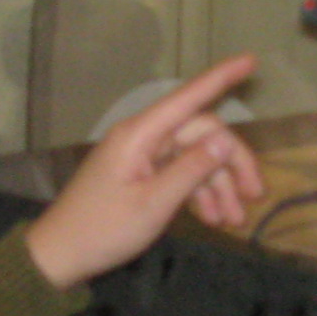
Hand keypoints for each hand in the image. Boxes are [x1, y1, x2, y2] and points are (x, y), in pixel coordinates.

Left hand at [24, 55, 265, 288]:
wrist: (61, 256)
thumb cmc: (102, 230)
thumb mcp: (154, 204)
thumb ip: (192, 169)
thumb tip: (227, 139)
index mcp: (140, 135)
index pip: (188, 97)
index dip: (221, 77)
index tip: (252, 60)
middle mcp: (142, 138)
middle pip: (200, 135)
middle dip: (231, 162)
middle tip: (255, 195)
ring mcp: (141, 156)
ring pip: (194, 157)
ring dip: (218, 185)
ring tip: (236, 220)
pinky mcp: (141, 176)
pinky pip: (179, 174)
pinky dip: (199, 193)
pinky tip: (214, 218)